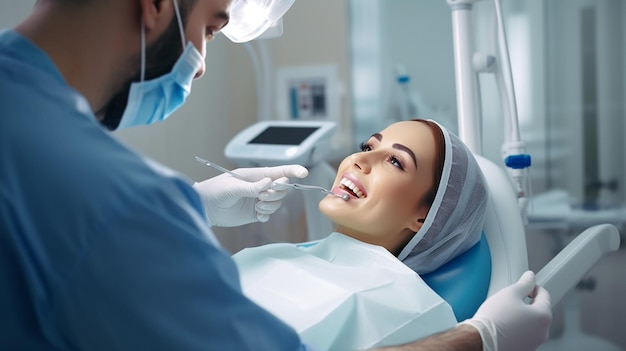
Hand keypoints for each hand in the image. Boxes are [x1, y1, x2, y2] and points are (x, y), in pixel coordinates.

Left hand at [193, 165, 307, 226]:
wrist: (205, 208)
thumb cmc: (215, 191)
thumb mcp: (233, 187)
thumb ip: (252, 187)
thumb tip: (269, 183)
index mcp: (256, 175)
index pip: (278, 171)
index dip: (293, 171)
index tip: (303, 173)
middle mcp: (260, 186)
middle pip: (282, 188)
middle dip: (276, 194)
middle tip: (261, 197)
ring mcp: (258, 199)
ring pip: (277, 202)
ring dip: (271, 205)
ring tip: (256, 207)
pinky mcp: (255, 212)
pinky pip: (269, 214)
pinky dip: (266, 215)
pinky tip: (256, 214)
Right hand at [460, 271, 551, 350]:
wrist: (481, 339)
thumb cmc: (494, 319)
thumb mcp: (510, 293)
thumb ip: (524, 283)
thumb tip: (530, 278)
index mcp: (543, 316)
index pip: (544, 294)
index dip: (533, 287)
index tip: (526, 285)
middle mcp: (542, 332)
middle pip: (538, 311)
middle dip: (527, 304)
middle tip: (511, 300)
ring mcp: (533, 343)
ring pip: (531, 324)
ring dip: (522, 317)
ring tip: (504, 314)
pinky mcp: (523, 349)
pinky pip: (523, 335)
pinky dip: (516, 329)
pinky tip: (503, 325)